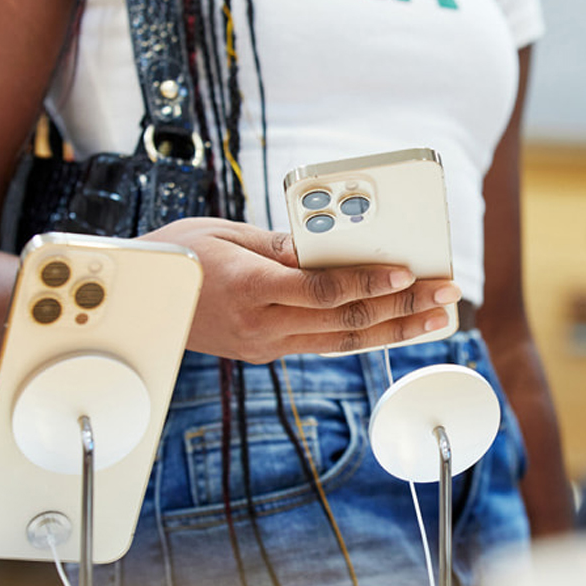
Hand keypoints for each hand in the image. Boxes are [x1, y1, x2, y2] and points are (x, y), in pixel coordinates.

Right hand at [144, 218, 460, 362]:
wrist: (141, 299)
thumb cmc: (178, 254)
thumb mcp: (227, 233)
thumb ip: (281, 245)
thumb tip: (329, 248)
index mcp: (250, 289)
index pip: (324, 290)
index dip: (369, 282)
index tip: (407, 273)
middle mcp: (261, 326)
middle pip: (345, 321)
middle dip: (402, 308)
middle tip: (444, 295)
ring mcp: (265, 345)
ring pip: (342, 341)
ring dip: (395, 329)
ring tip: (435, 317)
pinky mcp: (267, 352)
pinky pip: (324, 343)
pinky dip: (363, 334)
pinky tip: (393, 325)